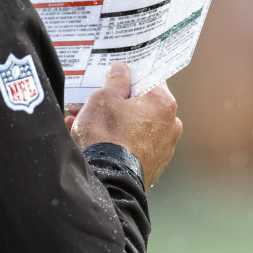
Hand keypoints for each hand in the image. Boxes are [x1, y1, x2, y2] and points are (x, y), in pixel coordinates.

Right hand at [65, 62, 182, 186]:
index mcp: (162, 103)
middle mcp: (170, 125)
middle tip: (93, 99)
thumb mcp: (104, 97)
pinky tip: (91, 139)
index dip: (129, 75)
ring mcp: (163, 148)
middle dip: (116, 101)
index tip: (114, 77)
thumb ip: (115, 80)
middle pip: (141, 103)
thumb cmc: (106, 136)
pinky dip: (116, 139)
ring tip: (83, 120)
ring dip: (113, 121)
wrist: (108, 181)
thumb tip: (121, 70)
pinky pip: (133, 144)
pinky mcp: (152, 165)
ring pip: (135, 125)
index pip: (149, 78)